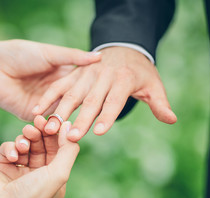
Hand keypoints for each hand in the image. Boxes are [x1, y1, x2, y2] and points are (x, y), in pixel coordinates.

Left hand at [0, 40, 100, 120]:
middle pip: (71, 103)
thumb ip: (73, 57)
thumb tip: (99, 58)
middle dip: (81, 111)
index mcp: (59, 74)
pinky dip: (52, 126)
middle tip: (95, 119)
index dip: (91, 92)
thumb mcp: (50, 54)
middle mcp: (52, 90)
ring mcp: (42, 103)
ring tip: (80, 128)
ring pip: (59, 115)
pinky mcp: (30, 114)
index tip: (105, 98)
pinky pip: (44, 122)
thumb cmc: (21, 55)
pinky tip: (62, 130)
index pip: (79, 86)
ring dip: (67, 121)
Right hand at [0, 117, 79, 197]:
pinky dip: (11, 148)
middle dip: (40, 132)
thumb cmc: (32, 195)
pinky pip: (9, 148)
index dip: (56, 134)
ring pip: (26, 144)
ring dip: (26, 139)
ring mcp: (19, 170)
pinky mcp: (2, 165)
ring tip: (24, 141)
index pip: (59, 150)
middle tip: (37, 121)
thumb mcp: (59, 174)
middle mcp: (38, 174)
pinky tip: (13, 157)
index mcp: (54, 179)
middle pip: (43, 144)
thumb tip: (68, 126)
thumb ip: (68, 150)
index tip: (54, 120)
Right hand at [32, 47, 176, 140]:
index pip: (114, 101)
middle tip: (72, 138)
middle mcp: (102, 76)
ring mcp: (86, 75)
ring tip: (50, 129)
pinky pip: (58, 86)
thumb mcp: (153, 85)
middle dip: (81, 120)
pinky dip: (47, 98)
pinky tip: (36, 112)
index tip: (97, 133)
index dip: (107, 117)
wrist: (123, 48)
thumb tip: (172, 120)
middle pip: (91, 100)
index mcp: (123, 80)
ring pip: (71, 94)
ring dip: (60, 111)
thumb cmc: (139, 72)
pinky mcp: (74, 74)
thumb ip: (160, 103)